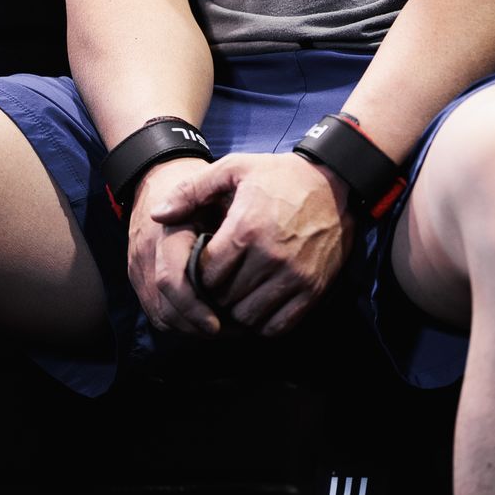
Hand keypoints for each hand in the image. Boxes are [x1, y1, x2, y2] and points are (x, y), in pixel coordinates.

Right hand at [126, 155, 234, 337]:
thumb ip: (226, 223)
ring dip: (191, 328)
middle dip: (198, 326)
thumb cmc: (196, 186)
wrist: (157, 176)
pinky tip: (207, 321)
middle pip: (165, 307)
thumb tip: (243, 259)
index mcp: (166, 232)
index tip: (219, 323)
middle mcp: (146, 253)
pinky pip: (157, 312)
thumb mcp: (214, 192)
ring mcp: (138, 267)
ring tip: (226, 330)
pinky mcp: (137, 277)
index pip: (171, 280)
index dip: (194, 307)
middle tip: (234, 332)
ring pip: (161, 315)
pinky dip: (181, 323)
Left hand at [190, 151, 356, 337]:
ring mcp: (294, 277)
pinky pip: (277, 326)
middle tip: (215, 284)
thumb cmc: (281, 176)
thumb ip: (192, 191)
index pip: (205, 273)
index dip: (197, 274)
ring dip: (236, 311)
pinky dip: (262, 323)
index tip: (200, 266)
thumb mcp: (234, 169)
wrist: (336, 184)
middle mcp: (270, 257)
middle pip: (224, 297)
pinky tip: (257, 304)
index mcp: (246, 229)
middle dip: (213, 294)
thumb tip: (158, 215)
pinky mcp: (313, 290)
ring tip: (234, 294)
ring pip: (248, 316)